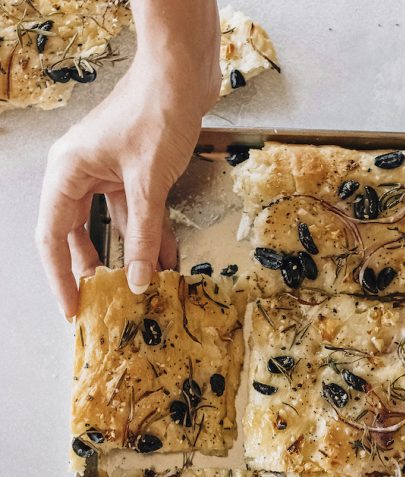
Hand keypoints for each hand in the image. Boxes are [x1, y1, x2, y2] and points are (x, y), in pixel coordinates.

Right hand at [36, 0, 220, 316]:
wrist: (183, 71)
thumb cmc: (156, 111)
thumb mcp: (148, 183)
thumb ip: (142, 236)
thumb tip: (138, 281)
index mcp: (68, 172)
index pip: (53, 237)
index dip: (61, 277)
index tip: (73, 309)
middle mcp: (81, 172)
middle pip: (78, 234)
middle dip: (93, 270)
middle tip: (104, 305)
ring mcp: (109, 172)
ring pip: (112, 226)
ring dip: (130, 256)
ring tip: (142, 291)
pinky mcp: (135, 171)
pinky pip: (138, 214)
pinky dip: (151, 237)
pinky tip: (166, 262)